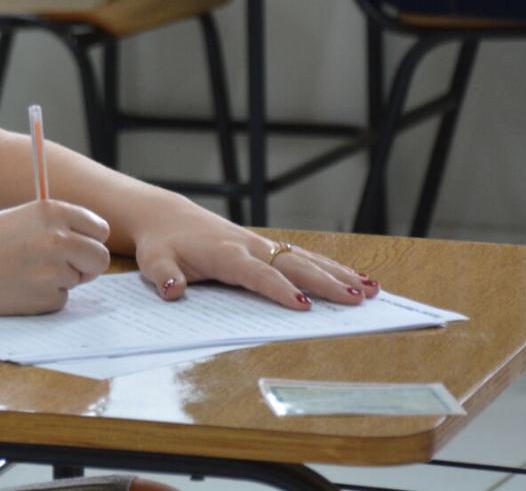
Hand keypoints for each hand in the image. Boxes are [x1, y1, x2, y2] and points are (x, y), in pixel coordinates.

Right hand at [0, 200, 111, 315]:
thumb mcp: (20, 218)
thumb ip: (55, 226)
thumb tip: (89, 243)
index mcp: (52, 211)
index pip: (99, 229)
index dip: (90, 240)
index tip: (80, 247)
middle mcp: (58, 238)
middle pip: (100, 258)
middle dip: (88, 266)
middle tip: (65, 268)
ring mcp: (53, 270)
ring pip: (79, 280)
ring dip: (59, 281)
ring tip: (23, 273)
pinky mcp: (45, 298)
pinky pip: (60, 300)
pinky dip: (44, 298)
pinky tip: (17, 288)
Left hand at [133, 195, 378, 309]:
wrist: (166, 218)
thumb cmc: (162, 244)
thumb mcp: (154, 261)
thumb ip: (163, 276)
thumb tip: (173, 291)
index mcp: (224, 253)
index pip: (257, 274)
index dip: (279, 290)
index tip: (302, 306)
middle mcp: (249, 246)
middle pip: (293, 265)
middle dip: (325, 283)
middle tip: (356, 300)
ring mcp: (261, 244)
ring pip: (306, 259)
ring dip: (339, 274)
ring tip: (371, 290)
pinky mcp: (267, 246)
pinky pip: (303, 257)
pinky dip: (331, 267)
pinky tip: (358, 279)